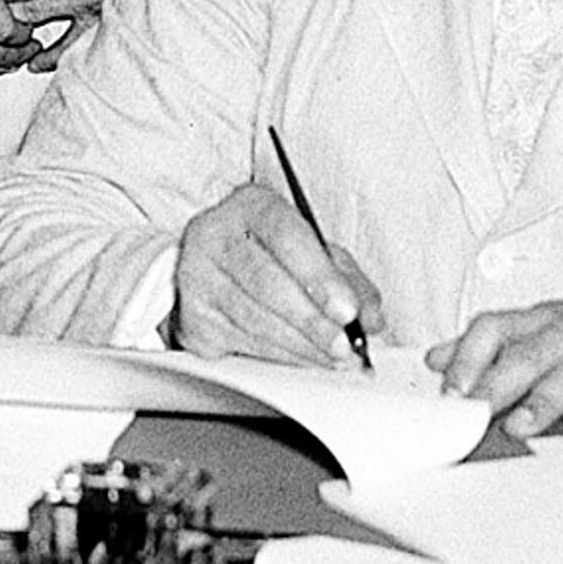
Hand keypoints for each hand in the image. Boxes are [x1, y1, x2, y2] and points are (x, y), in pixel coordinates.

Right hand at [175, 183, 383, 368]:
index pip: (285, 235)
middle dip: (312, 320)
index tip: (347, 310)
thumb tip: (370, 316)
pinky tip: (303, 358)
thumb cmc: (269, 252)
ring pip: (253, 318)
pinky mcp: (192, 316)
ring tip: (332, 356)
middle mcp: (215, 234)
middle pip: (266, 282)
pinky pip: (241, 341)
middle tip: (343, 344)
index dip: (318, 276)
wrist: (213, 264)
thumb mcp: (312, 249)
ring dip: (300, 344)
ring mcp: (198, 276)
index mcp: (250, 205)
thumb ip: (347, 278)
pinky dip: (279, 355)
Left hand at [431, 266, 562, 439]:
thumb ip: (500, 342)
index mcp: (550, 318)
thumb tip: (439, 357)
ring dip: (544, 398)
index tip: (443, 391)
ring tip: (520, 424)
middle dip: (493, 382)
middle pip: (526, 352)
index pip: (495, 327)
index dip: (466, 356)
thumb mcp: (557, 322)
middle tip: (467, 413)